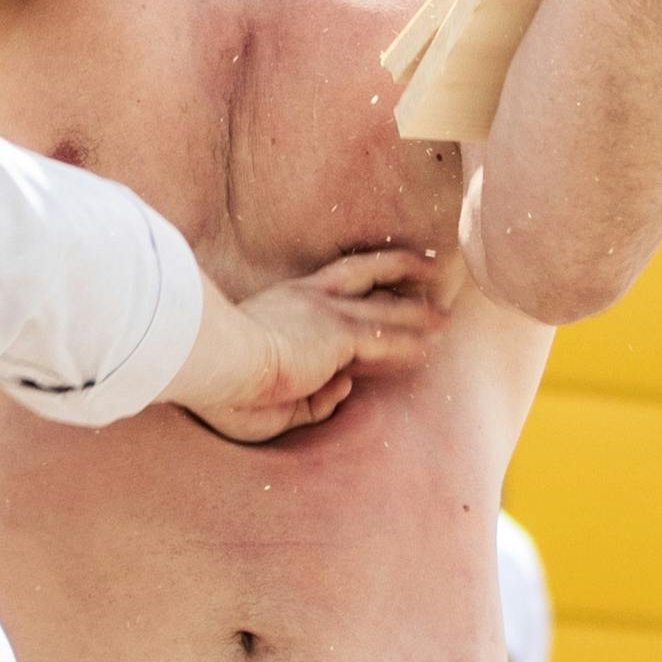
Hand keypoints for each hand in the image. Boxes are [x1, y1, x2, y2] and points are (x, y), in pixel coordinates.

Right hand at [170, 247, 451, 444]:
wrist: (216, 363)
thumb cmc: (224, 384)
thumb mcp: (267, 395)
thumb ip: (308, 396)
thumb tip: (342, 390)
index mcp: (279, 305)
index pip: (326, 290)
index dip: (354, 287)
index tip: (374, 286)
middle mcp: (305, 299)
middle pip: (363, 271)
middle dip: (397, 267)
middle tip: (424, 265)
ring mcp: (324, 313)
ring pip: (383, 307)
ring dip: (417, 311)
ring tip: (444, 314)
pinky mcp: (339, 334)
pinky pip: (386, 339)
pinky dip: (410, 343)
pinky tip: (432, 346)